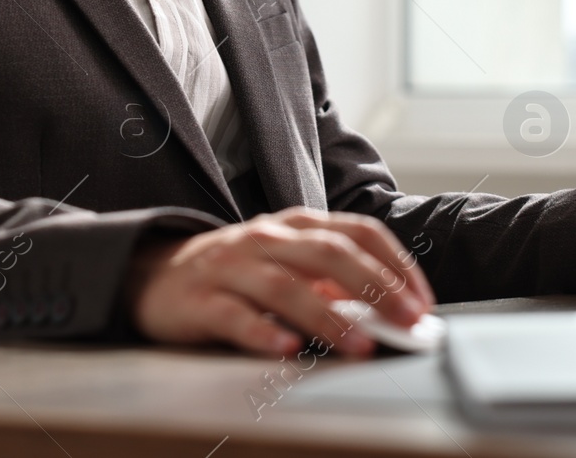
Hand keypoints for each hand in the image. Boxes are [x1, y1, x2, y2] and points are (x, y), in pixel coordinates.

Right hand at [125, 206, 435, 357]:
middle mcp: (267, 238)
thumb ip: (334, 280)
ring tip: (359, 344)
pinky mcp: (199, 300)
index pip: (357, 232)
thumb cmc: (238, 271)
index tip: (421, 301)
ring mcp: (232, 267)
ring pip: (286, 286)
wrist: (154, 274)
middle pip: (328, 254)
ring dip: (328, 316)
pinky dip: (263, 333)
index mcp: (297, 225)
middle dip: (375, 287)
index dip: (395, 264)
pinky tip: (287, 349)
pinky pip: (234, 316)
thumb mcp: (288, 263)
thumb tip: (392, 309)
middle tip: (406, 321)